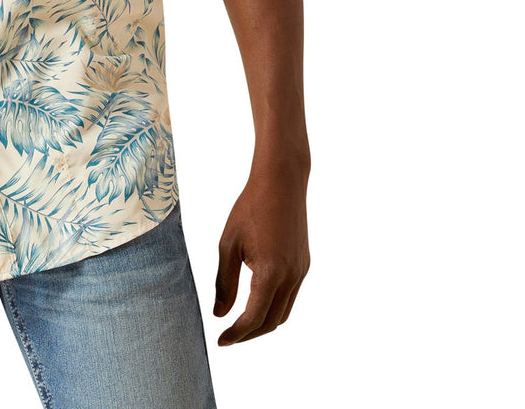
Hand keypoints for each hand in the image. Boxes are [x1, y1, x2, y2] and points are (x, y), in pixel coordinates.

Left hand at [213, 163, 309, 344]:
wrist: (281, 183)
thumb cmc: (250, 208)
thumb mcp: (229, 244)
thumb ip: (225, 281)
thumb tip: (220, 314)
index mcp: (271, 272)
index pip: (254, 317)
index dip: (237, 333)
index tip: (221, 340)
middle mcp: (291, 277)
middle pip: (272, 322)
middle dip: (250, 334)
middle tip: (228, 337)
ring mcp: (301, 272)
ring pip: (283, 312)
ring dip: (263, 323)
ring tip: (240, 324)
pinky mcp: (304, 265)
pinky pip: (290, 296)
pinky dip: (273, 306)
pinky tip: (256, 301)